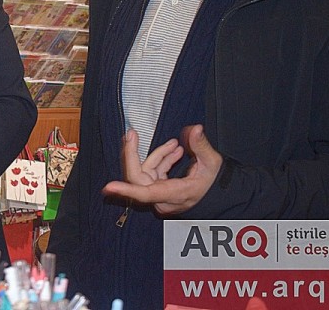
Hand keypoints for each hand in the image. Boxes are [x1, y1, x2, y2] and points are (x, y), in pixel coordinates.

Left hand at [102, 125, 221, 214]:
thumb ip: (201, 146)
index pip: (145, 193)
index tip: (109, 187)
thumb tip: (194, 129)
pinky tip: (174, 151)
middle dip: (133, 153)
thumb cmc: (216, 183)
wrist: (220, 197)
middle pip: (138, 177)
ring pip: (146, 173)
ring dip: (157, 155)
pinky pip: (152, 174)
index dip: (126, 189)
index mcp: (174, 194)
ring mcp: (160, 197)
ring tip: (175, 144)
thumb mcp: (213, 163)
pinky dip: (161, 161)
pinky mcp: (160, 192)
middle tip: (131, 134)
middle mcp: (163, 199)